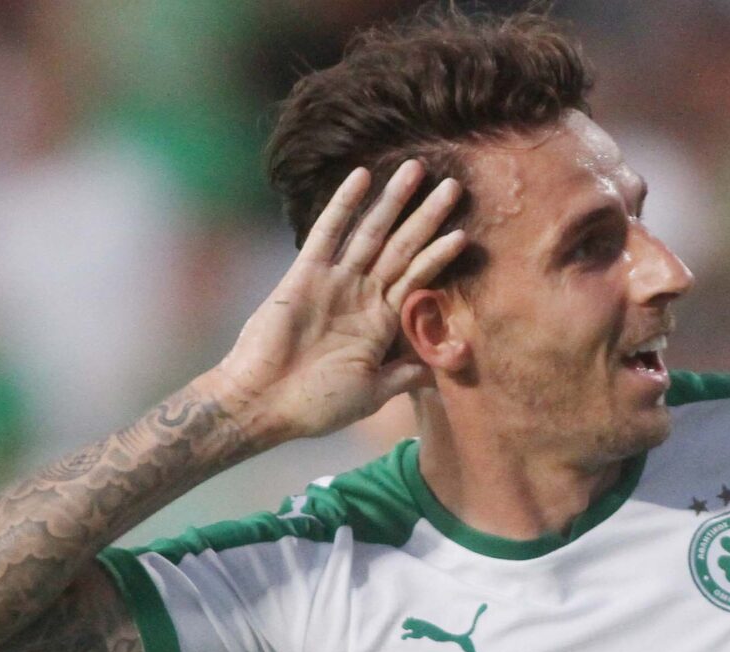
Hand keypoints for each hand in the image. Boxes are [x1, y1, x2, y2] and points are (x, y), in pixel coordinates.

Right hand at [205, 160, 465, 442]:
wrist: (265, 405)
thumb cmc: (316, 405)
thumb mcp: (373, 392)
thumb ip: (407, 374)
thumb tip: (445, 366)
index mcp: (380, 322)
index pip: (417, 279)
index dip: (439, 255)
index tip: (464, 232)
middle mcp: (361, 295)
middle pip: (402, 247)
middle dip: (427, 216)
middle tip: (454, 185)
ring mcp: (334, 282)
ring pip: (372, 233)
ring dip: (395, 201)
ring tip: (418, 169)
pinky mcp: (305, 275)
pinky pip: (328, 233)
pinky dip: (344, 205)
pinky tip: (362, 177)